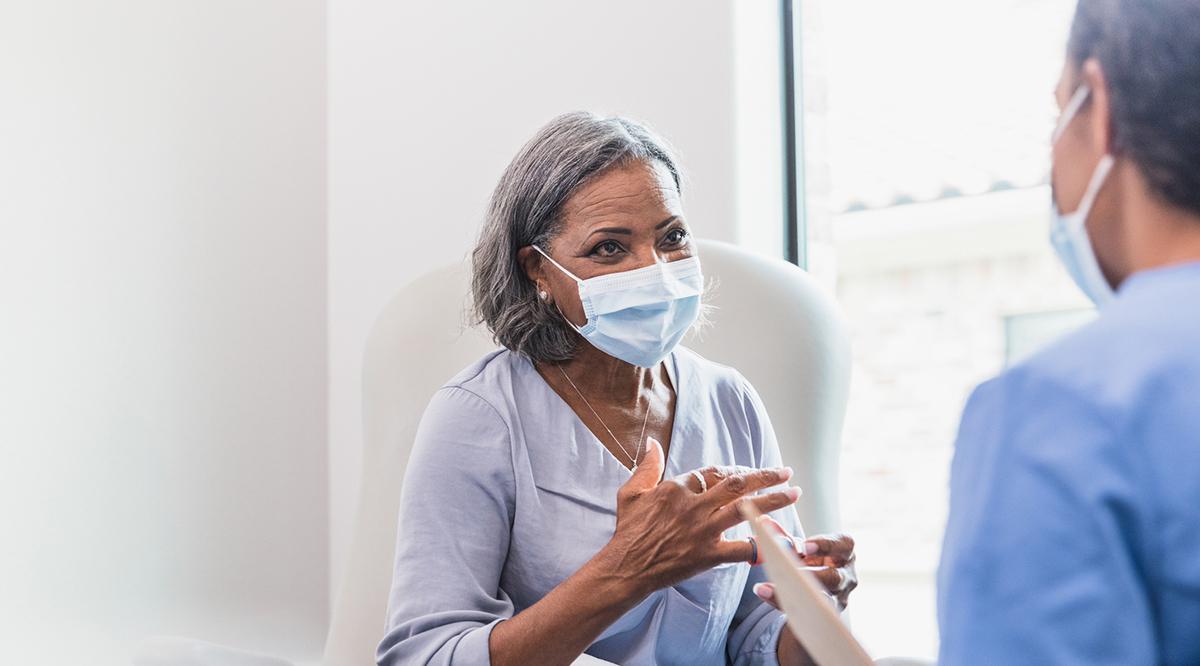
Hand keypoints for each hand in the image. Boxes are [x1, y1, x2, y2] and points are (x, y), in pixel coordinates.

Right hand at [592, 438, 800, 598]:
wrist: (626, 568)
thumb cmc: (628, 531)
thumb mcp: (632, 493)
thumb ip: (647, 466)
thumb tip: (653, 443)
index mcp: (677, 488)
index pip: (714, 472)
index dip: (735, 469)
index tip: (749, 472)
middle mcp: (694, 506)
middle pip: (737, 485)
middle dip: (765, 476)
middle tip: (786, 472)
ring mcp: (703, 530)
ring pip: (745, 510)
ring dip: (773, 500)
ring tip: (794, 493)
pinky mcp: (708, 555)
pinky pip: (740, 549)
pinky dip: (761, 546)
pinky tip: (780, 542)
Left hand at [751, 517, 857, 610]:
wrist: (812, 591)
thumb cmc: (808, 562)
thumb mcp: (799, 549)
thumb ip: (784, 536)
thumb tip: (764, 523)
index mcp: (844, 554)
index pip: (844, 545)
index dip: (826, 545)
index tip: (804, 547)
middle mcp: (846, 577)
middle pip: (835, 578)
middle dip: (811, 575)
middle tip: (787, 570)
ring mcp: (838, 599)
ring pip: (820, 600)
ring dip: (791, 592)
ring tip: (765, 586)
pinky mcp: (822, 614)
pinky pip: (804, 610)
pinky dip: (781, 601)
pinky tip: (763, 592)